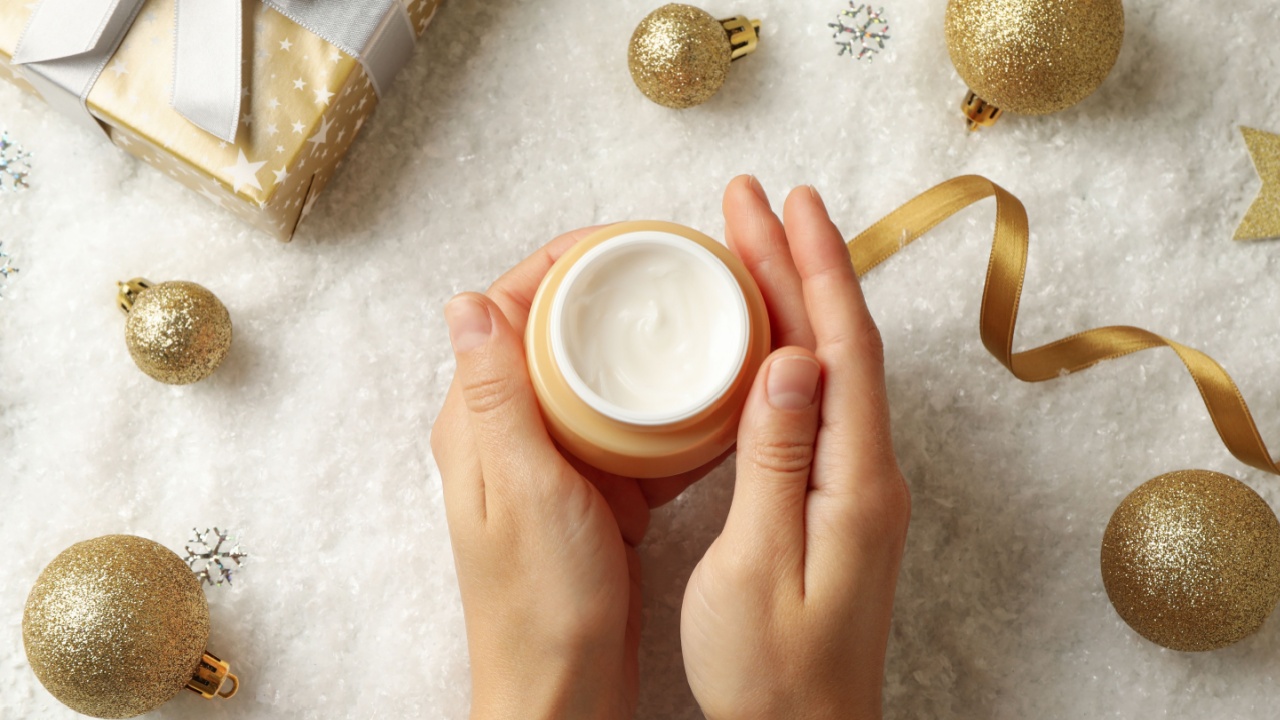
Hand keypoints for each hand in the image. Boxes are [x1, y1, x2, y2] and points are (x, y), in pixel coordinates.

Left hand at [430, 229, 723, 719]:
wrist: (564, 692)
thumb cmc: (539, 603)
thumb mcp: (521, 488)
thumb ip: (497, 396)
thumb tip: (466, 299)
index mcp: (480, 421)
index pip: (514, 309)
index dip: (567, 264)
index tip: (633, 242)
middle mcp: (514, 433)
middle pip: (566, 336)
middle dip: (621, 299)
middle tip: (687, 274)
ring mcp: (560, 465)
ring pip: (607, 383)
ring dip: (652, 354)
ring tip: (713, 321)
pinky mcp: (598, 495)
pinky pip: (638, 434)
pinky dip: (673, 414)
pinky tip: (720, 400)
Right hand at [681, 178, 911, 719]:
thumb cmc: (771, 672)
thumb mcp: (756, 565)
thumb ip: (774, 460)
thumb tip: (790, 360)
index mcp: (854, 482)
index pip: (842, 348)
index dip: (815, 268)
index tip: (786, 203)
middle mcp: (867, 473)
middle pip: (836, 344)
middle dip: (797, 264)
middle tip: (751, 200)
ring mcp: (854, 487)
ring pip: (828, 368)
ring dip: (792, 299)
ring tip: (750, 243)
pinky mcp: (834, 502)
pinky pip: (816, 403)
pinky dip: (788, 350)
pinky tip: (759, 337)